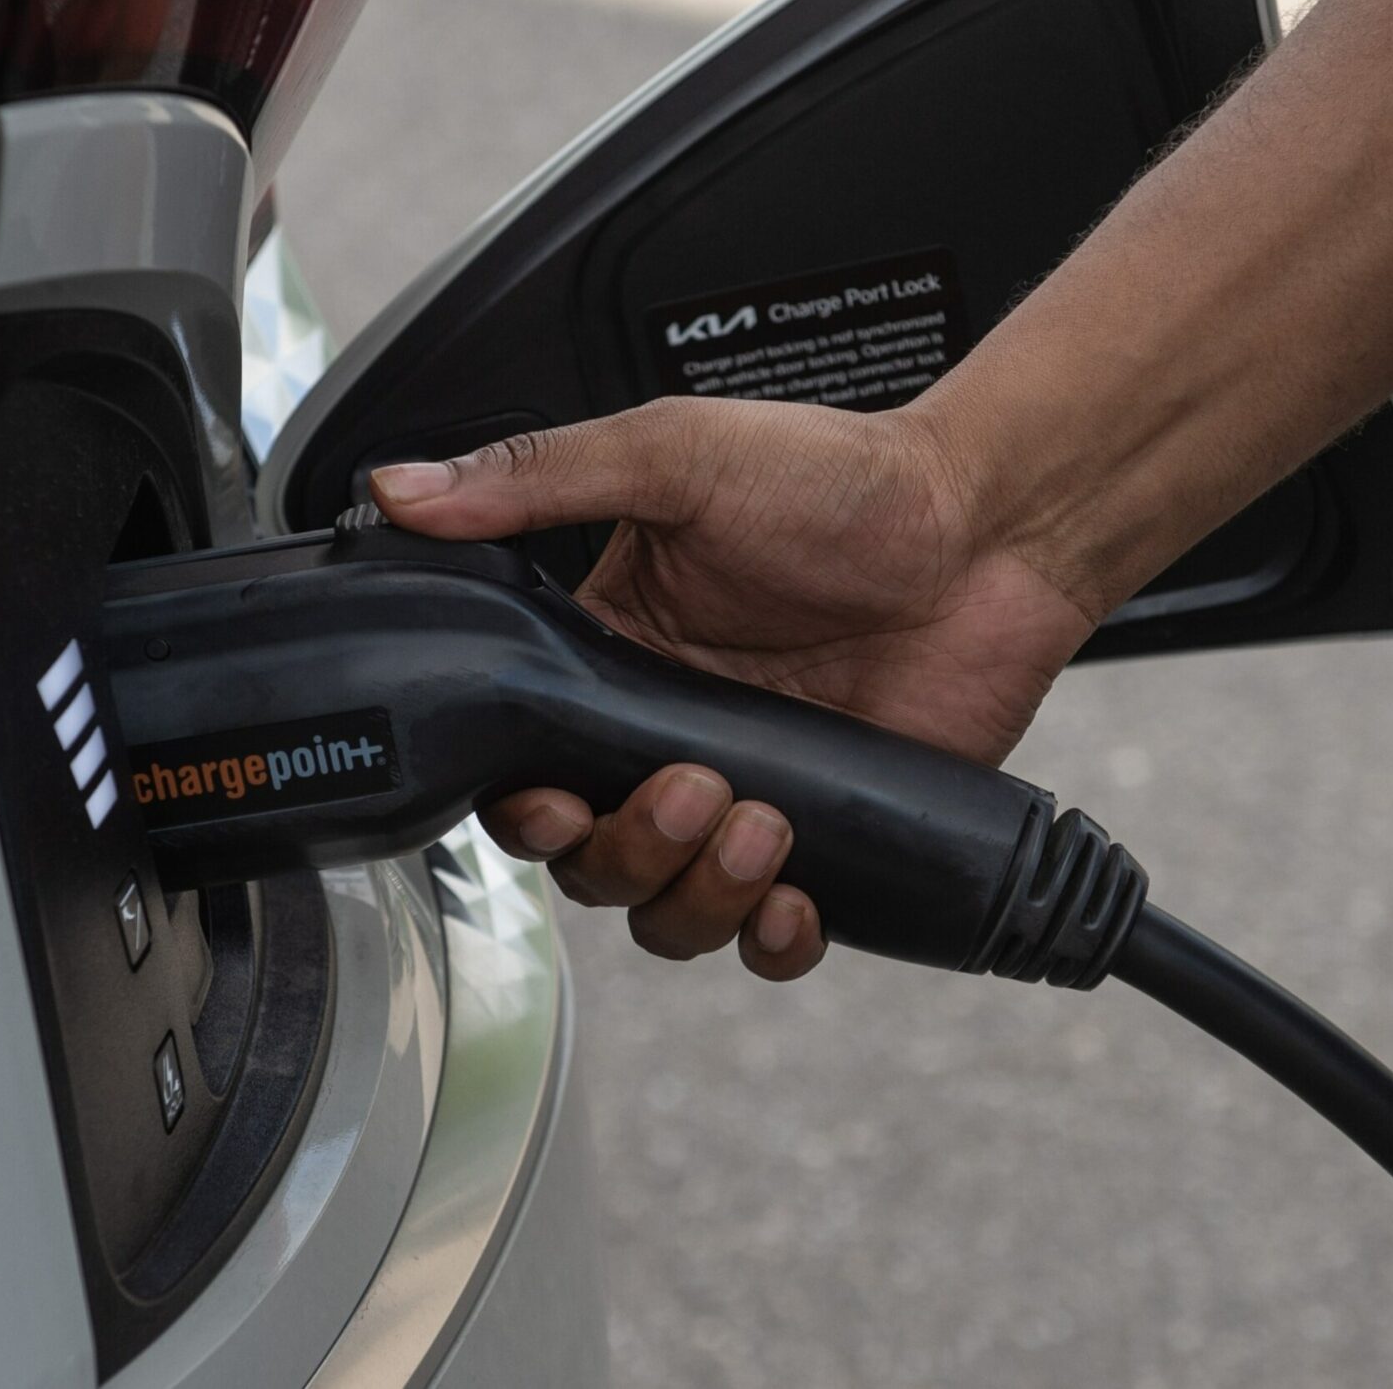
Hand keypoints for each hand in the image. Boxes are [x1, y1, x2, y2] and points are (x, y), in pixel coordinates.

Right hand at [370, 397, 1097, 978]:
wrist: (990, 525)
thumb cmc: (843, 478)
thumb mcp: (674, 453)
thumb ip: (534, 477)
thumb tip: (402, 486)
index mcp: (610, 654)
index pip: (523, 764)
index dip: (524, 805)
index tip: (552, 797)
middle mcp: (664, 736)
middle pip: (588, 859)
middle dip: (623, 849)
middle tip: (686, 788)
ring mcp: (745, 794)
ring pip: (669, 909)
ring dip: (696, 892)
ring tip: (759, 819)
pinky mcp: (831, 839)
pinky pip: (770, 934)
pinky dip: (770, 939)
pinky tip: (793, 898)